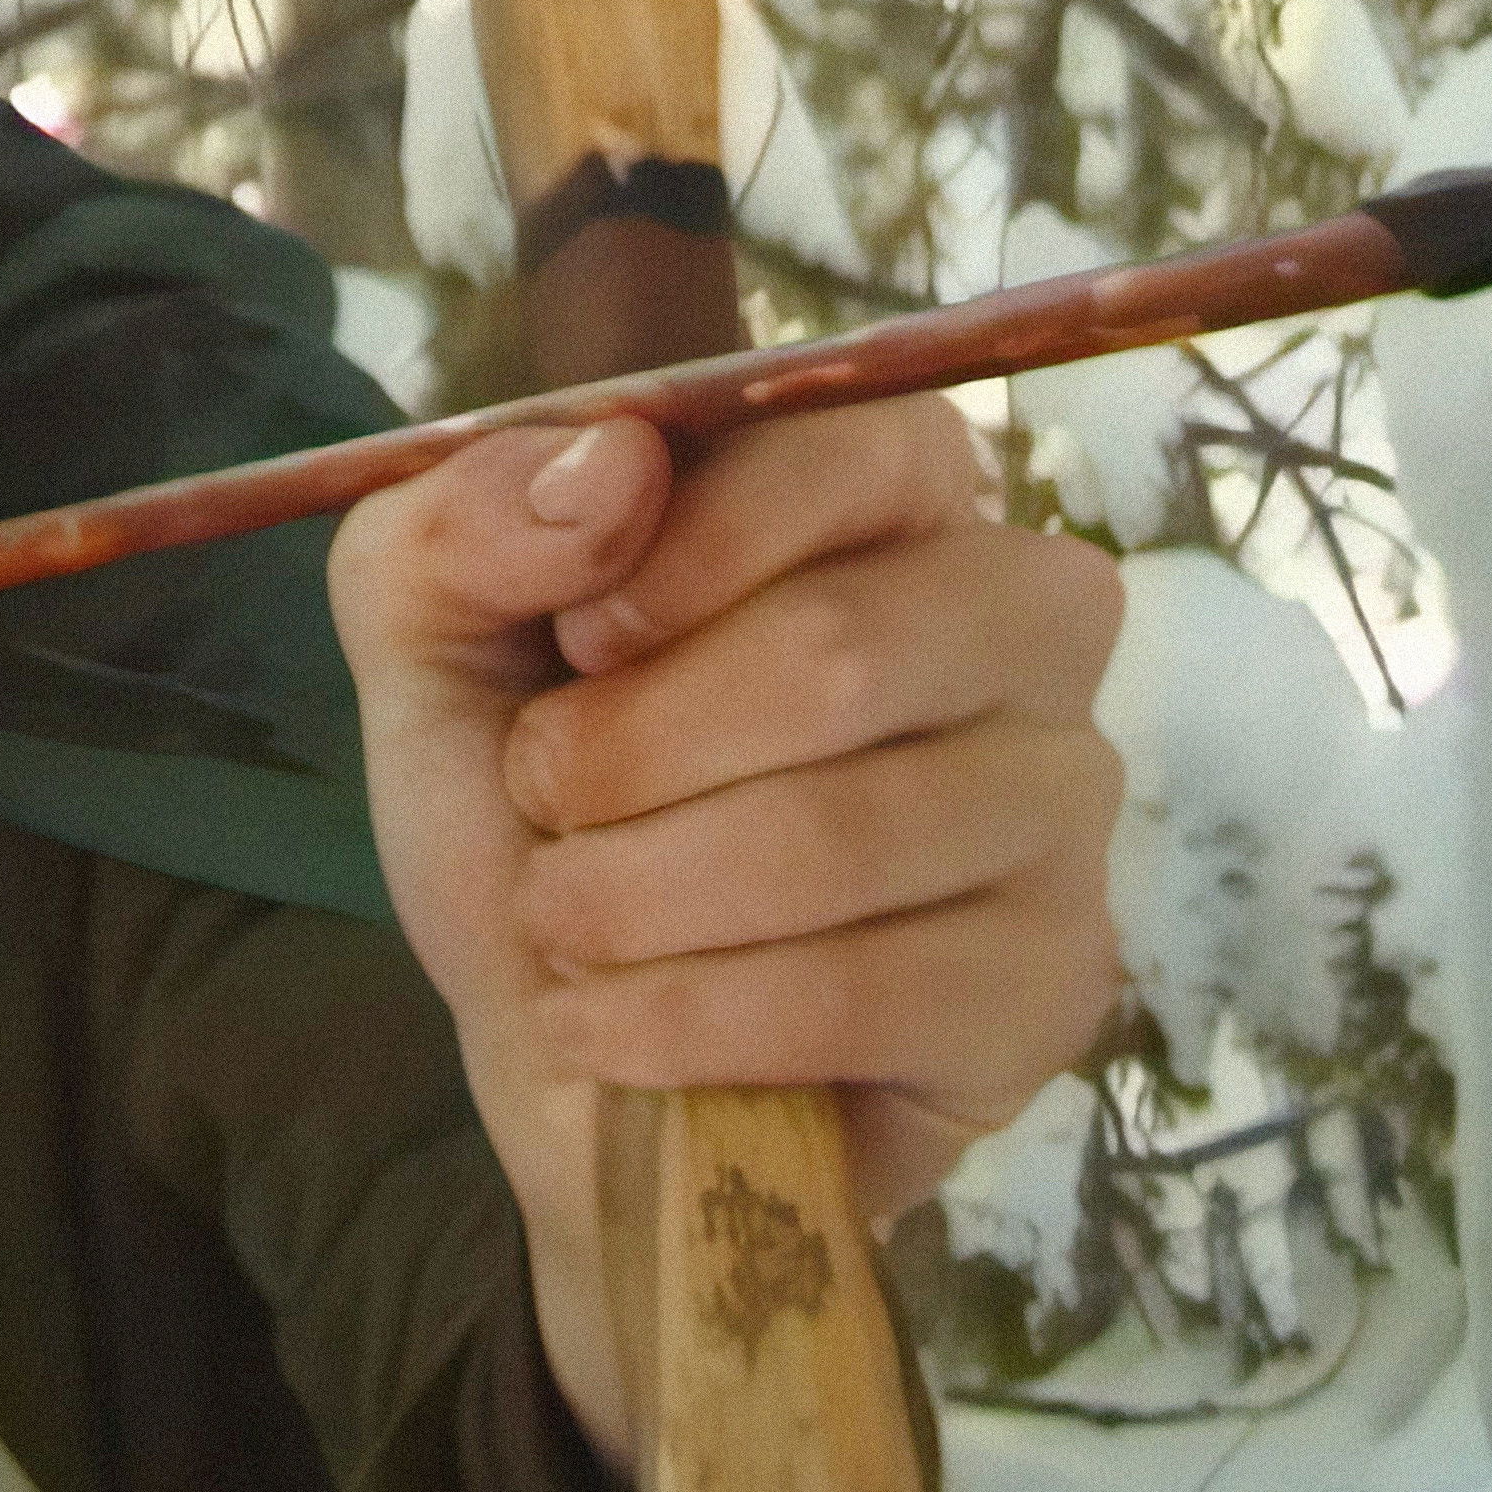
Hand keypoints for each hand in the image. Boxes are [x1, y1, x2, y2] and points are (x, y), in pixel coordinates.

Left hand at [328, 397, 1123, 1455]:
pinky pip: (868, 994)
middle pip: (848, 649)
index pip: (863, 449)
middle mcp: (1024, 629)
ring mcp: (1059, 809)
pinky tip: (613, 1024)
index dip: (690, 546)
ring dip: (634, 896)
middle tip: (542, 800)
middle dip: (627, 751)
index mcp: (894, 501)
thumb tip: (611, 461)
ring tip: (564, 921)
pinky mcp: (1049, 984)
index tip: (577, 638)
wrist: (562, 1043)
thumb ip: (462, 522)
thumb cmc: (532, 812)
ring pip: (844, 834)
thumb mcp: (432, 643)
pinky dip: (684, 1018)